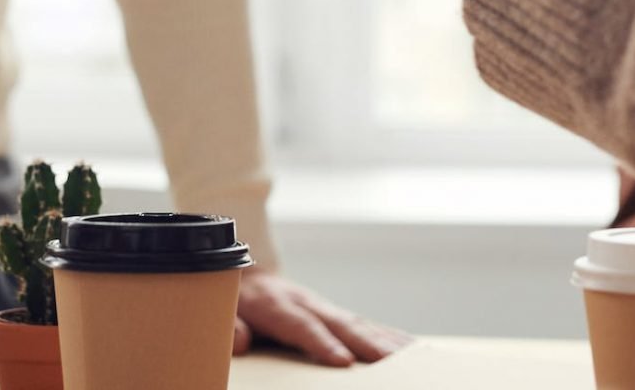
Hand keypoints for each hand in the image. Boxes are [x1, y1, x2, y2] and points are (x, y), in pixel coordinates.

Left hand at [235, 269, 412, 366]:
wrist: (245, 272)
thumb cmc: (234, 300)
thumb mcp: (221, 310)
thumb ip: (229, 325)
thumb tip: (241, 341)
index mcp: (275, 305)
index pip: (301, 326)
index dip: (321, 343)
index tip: (342, 361)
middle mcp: (305, 302)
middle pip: (339, 323)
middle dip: (366, 343)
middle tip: (392, 362)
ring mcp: (323, 306)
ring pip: (358, 323)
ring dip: (385, 340)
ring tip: (413, 357)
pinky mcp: (334, 313)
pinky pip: (364, 324)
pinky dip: (389, 335)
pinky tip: (410, 347)